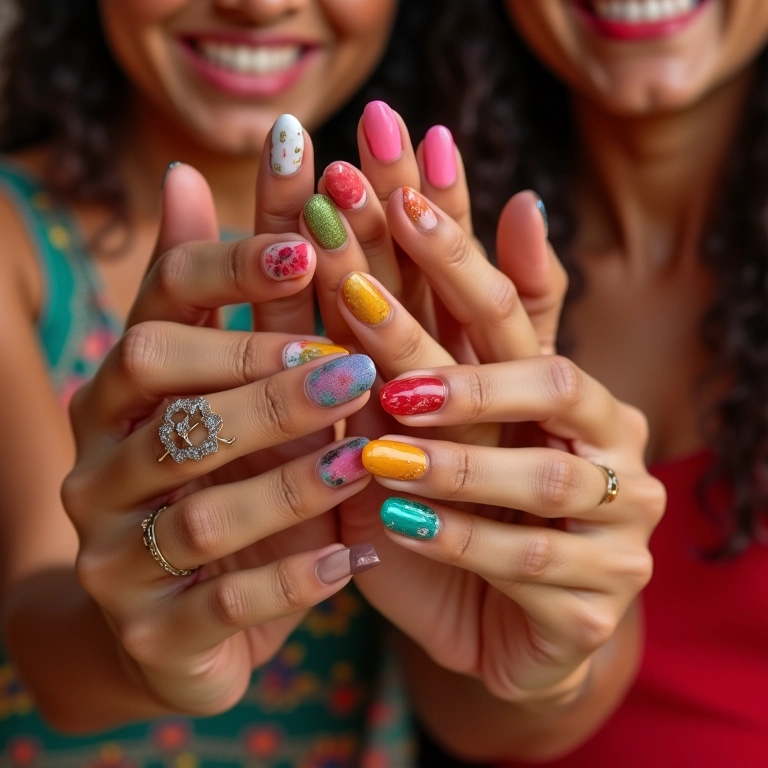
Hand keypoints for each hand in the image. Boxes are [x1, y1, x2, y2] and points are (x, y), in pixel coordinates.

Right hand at [64, 181, 379, 712]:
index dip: (230, 266)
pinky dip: (293, 578)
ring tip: (363, 459)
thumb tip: (189, 171)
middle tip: (349, 365)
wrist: (169, 625)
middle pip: (161, 389)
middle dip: (261, 374)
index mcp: (125, 391)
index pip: (160, 300)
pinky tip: (353, 561)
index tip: (308, 244)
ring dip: (289, 481)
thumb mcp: (223, 395)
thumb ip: (219, 301)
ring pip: (199, 507)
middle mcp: (102, 461)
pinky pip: (223, 605)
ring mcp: (114, 554)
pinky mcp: (151, 635)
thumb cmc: (220, 488)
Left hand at [320, 174, 662, 703]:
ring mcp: (619, 520)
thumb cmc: (465, 514)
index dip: (456, 244)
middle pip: (537, 368)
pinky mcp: (597, 600)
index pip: (510, 300)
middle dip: (451, 326)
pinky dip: (457, 541)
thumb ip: (453, 336)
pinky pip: (525, 566)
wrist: (503, 632)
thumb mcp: (447, 426)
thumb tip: (509, 206)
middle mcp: (606, 439)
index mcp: (563, 389)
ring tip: (378, 441)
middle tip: (362, 291)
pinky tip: (396, 524)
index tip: (390, 190)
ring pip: (541, 478)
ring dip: (454, 455)